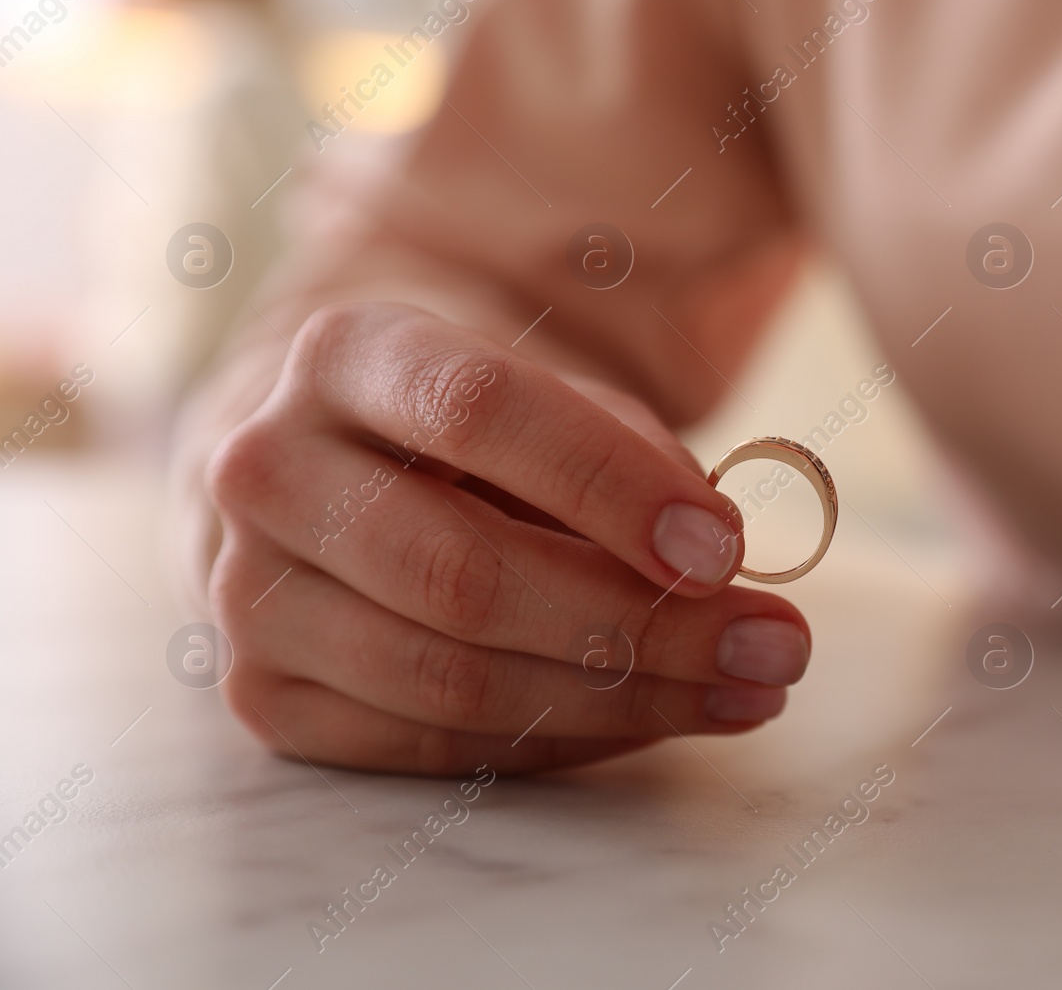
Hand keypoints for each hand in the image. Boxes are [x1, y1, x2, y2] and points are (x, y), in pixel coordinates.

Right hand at [203, 302, 808, 772]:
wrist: (334, 463)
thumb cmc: (470, 423)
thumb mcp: (548, 390)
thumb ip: (625, 452)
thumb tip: (713, 563)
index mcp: (344, 354)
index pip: (477, 411)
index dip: (609, 485)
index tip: (726, 549)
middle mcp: (265, 469)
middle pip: (463, 574)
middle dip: (641, 626)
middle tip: (775, 646)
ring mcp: (247, 593)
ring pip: (452, 680)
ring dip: (623, 700)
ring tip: (745, 690)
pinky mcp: (264, 694)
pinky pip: (433, 747)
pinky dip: (564, 740)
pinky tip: (657, 715)